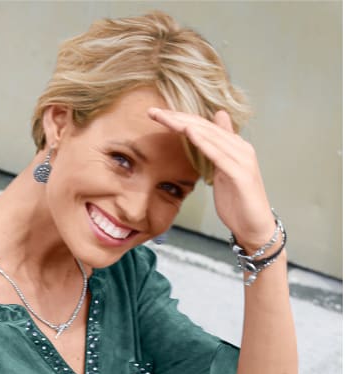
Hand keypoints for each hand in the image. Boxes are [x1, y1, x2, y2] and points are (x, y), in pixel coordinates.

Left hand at [147, 106, 275, 252]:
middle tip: (154, 111)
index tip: (158, 114)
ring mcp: (242, 159)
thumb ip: (219, 149)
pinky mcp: (241, 174)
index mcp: (235, 147)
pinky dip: (204, 142)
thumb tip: (217, 124)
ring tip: (167, 117)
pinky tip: (190, 133)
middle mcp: (240, 148)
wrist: (255, 227)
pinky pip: (219, 155)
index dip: (181, 118)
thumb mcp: (224, 173)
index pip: (204, 127)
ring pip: (210, 136)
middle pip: (205, 127)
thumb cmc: (238, 202)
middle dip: (178, 118)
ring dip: (187, 125)